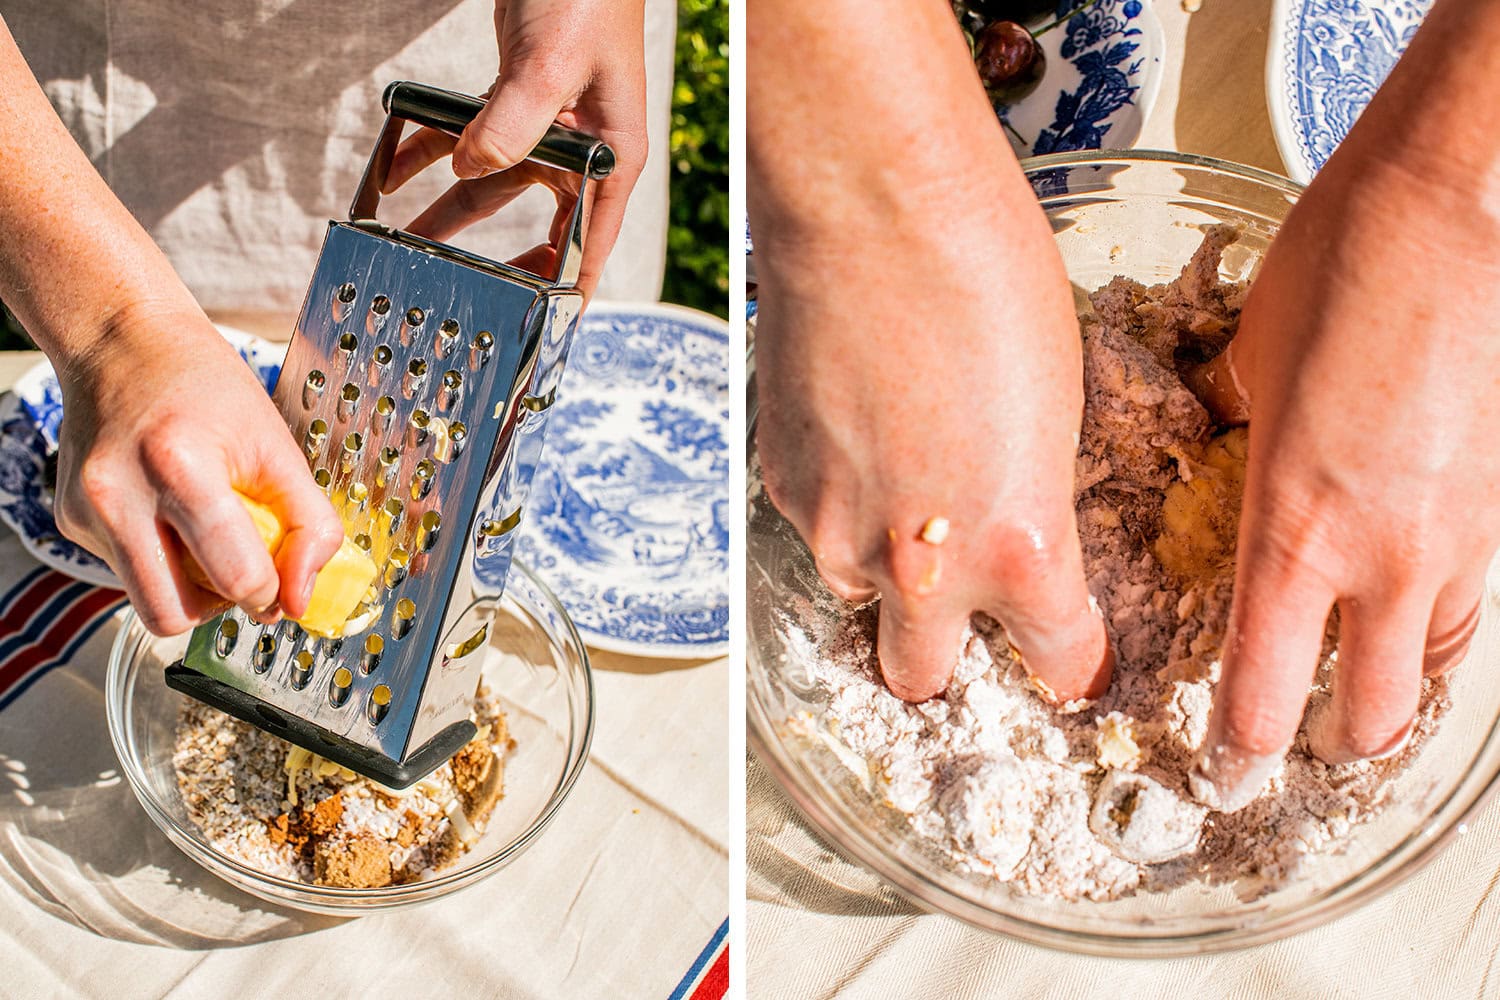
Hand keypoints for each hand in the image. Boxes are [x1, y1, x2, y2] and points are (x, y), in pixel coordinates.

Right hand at [52, 302, 343, 635]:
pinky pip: (128, 574)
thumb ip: (310, 525)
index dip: (270, 588)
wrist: (123, 343)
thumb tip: (301, 599)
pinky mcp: (70, 521)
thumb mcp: (278, 446)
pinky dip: (164, 561)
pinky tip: (172, 515)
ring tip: (211, 536)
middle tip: (246, 565)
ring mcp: (86, 512)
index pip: (235, 578)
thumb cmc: (206, 387)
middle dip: (223, 603)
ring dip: (192, 589)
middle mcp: (118, 495)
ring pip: (148, 604)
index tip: (281, 572)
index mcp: (179, 467)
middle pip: (176, 614)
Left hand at [381, 0, 647, 297]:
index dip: (570, 290)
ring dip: (449, 205)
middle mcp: (584, 150)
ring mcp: (551, 126)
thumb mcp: (550, 64)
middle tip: (465, 292)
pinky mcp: (520, 99)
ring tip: (405, 235)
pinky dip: (434, 146)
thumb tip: (470, 169)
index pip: (593, 241)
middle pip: (538, 223)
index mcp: (611, 156)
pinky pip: (474, 137)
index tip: (542, 328)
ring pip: (495, 182)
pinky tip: (397, 164)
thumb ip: (512, 124)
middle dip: (497, 257)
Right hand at [753, 159, 1111, 703]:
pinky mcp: (778, 484)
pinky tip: (859, 426)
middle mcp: (918, 569)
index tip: (1075, 653)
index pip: (1062, 662)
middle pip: (921, 679)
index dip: (1076, 662)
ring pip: (856, 599)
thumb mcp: (1059, 407)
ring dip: (883, 571)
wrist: (870, 209)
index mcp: (1019, 550)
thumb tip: (1011, 514)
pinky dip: (839, 501)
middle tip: (961, 601)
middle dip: (947, 659)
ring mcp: (834, 530)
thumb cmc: (988, 281)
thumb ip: (1033, 497)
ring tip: (902, 481)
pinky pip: (815, 525)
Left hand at [1187, 146, 1499, 810]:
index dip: (1238, 752)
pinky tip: (1420, 610)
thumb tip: (1224, 439)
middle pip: (1368, 716)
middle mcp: (1386, 556)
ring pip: (1438, 667)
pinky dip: (1444, 624)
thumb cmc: (1339, 271)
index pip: (1262, 689)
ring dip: (1397, 694)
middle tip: (1297, 747)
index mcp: (1295, 530)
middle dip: (1327, 746)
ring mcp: (1463, 534)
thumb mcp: (1251, 364)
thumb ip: (1236, 432)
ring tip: (1361, 695)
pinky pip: (1476, 598)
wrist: (1462, 205)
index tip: (1223, 778)